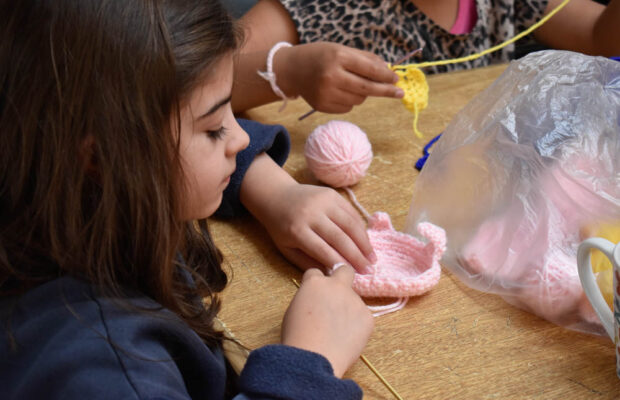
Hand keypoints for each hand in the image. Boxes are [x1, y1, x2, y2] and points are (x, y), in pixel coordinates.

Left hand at [261, 182, 375, 272]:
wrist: (277, 197)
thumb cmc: (281, 228)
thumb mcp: (287, 249)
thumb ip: (307, 262)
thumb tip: (332, 274)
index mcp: (297, 230)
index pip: (323, 250)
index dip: (340, 264)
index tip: (353, 276)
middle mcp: (311, 214)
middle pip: (339, 238)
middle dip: (357, 256)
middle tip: (368, 270)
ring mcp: (323, 201)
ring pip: (350, 224)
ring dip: (364, 243)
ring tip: (372, 258)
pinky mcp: (331, 193)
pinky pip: (351, 212)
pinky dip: (361, 228)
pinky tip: (366, 241)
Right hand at [275, 42, 403, 112]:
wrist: (291, 70)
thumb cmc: (320, 56)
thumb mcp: (341, 50)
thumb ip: (365, 59)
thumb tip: (388, 72)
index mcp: (337, 57)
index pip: (369, 69)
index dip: (385, 76)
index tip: (396, 80)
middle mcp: (331, 77)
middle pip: (367, 89)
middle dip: (385, 91)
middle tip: (399, 93)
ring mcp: (325, 94)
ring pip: (359, 100)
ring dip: (363, 94)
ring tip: (351, 83)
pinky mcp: (322, 106)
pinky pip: (348, 108)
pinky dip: (350, 101)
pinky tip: (339, 91)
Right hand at [281, 265, 373, 376]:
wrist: (314, 357)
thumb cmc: (298, 337)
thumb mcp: (294, 310)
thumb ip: (309, 298)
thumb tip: (317, 302)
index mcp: (315, 283)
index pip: (316, 273)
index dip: (315, 283)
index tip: (316, 293)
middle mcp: (337, 287)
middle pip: (345, 271)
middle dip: (342, 277)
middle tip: (338, 294)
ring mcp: (355, 301)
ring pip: (353, 301)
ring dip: (347, 310)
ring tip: (336, 332)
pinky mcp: (368, 317)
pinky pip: (363, 317)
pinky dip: (356, 326)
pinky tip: (346, 339)